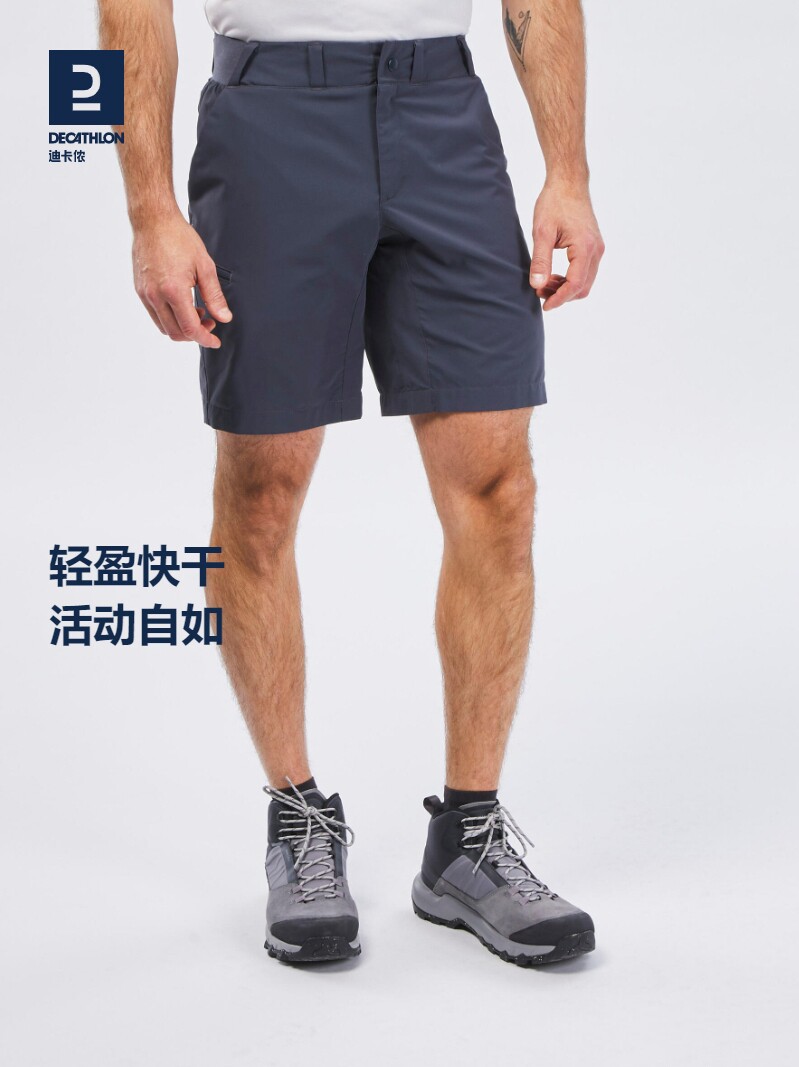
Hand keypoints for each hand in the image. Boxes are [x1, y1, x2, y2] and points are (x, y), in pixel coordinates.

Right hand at [132, 212, 231, 347]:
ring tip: (197, 312)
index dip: (205, 339)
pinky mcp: (140, 290)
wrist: (153, 220)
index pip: (190, 329)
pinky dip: (170, 318)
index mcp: (173, 291)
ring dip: (182, 328)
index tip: (215, 341)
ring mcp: (145, 294)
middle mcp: (155, 296)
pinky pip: (155, 315)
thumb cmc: (179, 238)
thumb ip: (214, 296)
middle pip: (176, 333)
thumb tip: (224, 318)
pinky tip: (182, 305)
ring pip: (164, 327)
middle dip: (195, 335)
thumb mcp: (205, 266)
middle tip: (209, 322)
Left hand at [529, 182, 603, 310]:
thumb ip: (540, 261)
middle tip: (540, 293)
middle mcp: (596, 250)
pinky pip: (585, 272)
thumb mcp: (542, 232)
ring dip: (566, 288)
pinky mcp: (594, 246)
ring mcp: (597, 248)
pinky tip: (554, 275)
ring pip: (585, 282)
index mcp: (585, 247)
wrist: (568, 182)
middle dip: (562, 295)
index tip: (544, 306)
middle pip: (583, 287)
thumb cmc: (554, 203)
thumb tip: (537, 286)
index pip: (575, 284)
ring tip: (544, 284)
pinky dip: (571, 279)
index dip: (559, 299)